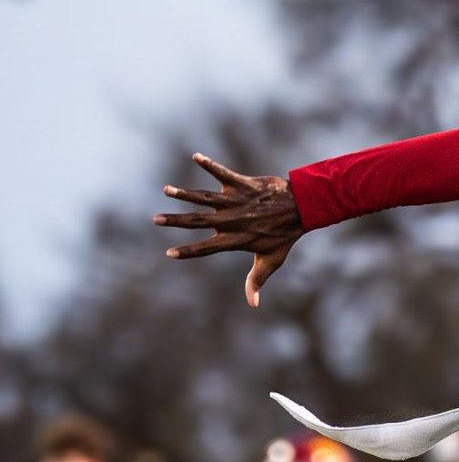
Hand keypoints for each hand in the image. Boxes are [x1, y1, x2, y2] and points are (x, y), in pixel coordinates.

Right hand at [153, 153, 302, 306]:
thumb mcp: (271, 260)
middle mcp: (233, 220)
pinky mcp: (243, 184)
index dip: (189, 252)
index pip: (208, 248)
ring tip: (166, 190)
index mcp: (236, 239)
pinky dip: (210, 165)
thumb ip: (257, 280)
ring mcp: (237, 201)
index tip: (169, 253)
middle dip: (176, 221)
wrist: (301, 209)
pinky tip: (195, 156)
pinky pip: (223, 172)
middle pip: (199, 221)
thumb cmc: (283, 236)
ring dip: (185, 193)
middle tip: (155, 219)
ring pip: (206, 197)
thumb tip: (253, 305)